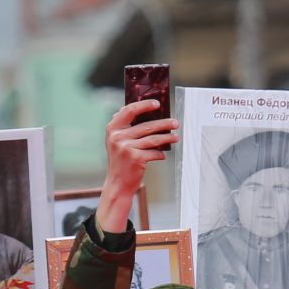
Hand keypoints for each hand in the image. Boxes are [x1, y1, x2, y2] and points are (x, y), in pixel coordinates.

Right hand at [98, 103, 177, 232]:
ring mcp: (126, 148)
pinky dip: (160, 154)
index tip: (157, 104)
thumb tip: (142, 111)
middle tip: (175, 123)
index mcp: (113, 129)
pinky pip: (154, 153)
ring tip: (176, 138)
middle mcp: (118, 137)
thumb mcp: (116, 142)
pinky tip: (162, 155)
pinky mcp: (136, 158)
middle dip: (164, 124)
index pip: (129, 110)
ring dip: (167, 138)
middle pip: (146, 125)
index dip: (144, 105)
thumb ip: (125, 127)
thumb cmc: (120, 162)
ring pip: (153, 139)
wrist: (117, 184)